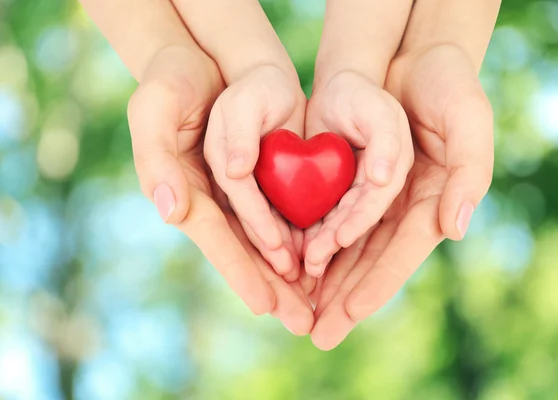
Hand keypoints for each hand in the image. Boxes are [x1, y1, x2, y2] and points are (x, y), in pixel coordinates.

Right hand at [128, 45, 313, 334]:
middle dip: (272, 287)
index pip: (216, 238)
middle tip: (302, 322)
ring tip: (315, 305)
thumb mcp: (154, 107)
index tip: (265, 305)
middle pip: (245, 251)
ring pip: (266, 240)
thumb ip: (156, 158)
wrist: (202, 61)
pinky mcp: (260, 178)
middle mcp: (210, 201)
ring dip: (290, 274)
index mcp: (182, 192)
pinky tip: (320, 261)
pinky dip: (299, 238)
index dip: (240, 270)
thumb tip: (171, 208)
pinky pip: (281, 213)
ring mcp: (235, 193)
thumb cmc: (171, 82)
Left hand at [310, 44, 493, 349]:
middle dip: (343, 300)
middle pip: (369, 263)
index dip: (374, 286)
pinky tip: (293, 265)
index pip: (400, 255)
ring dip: (324, 281)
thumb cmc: (447, 84)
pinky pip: (330, 218)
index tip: (346, 315)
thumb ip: (470, 174)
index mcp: (434, 204)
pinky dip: (313, 243)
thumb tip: (454, 229)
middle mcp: (404, 210)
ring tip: (299, 311)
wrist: (412, 57)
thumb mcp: (469, 119)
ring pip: (346, 249)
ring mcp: (377, 199)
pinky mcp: (352, 182)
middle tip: (317, 334)